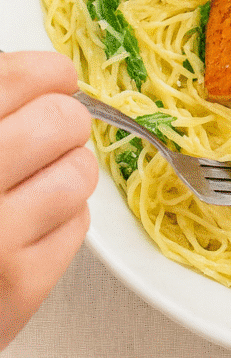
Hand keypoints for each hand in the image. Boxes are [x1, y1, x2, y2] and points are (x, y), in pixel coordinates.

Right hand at [0, 52, 97, 350]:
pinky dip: (63, 219)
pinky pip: (80, 222)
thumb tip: (44, 71)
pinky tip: (29, 224)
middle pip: (63, 120)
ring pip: (81, 171)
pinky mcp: (22, 286)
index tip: (53, 80)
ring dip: (67, 171)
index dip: (49, 73)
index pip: (22, 77)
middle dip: (63, 122)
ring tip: (36, 182)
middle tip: (46, 134)